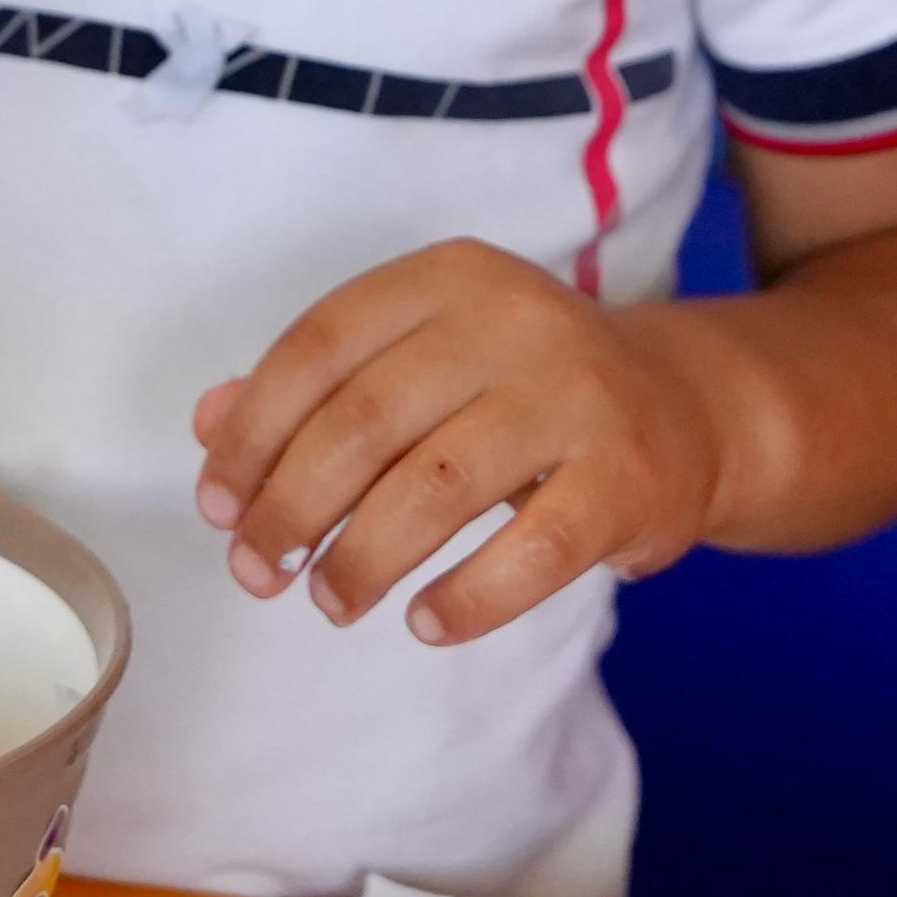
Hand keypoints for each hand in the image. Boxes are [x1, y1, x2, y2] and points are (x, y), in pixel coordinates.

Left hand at [189, 243, 729, 648]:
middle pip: (364, 421)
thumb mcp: (425, 358)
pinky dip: (465, 598)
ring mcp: (578, 397)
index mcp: (449, 277)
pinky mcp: (627, 478)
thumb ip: (320, 385)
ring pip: (436, 488)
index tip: (218, 507)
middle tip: (260, 572)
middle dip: (291, 509)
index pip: (318, 346)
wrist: (687, 408)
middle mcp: (515, 320)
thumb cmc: (522, 390)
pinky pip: (530, 552)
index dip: (252, 434)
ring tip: (332, 600)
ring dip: (362, 560)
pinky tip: (423, 620)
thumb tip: (209, 425)